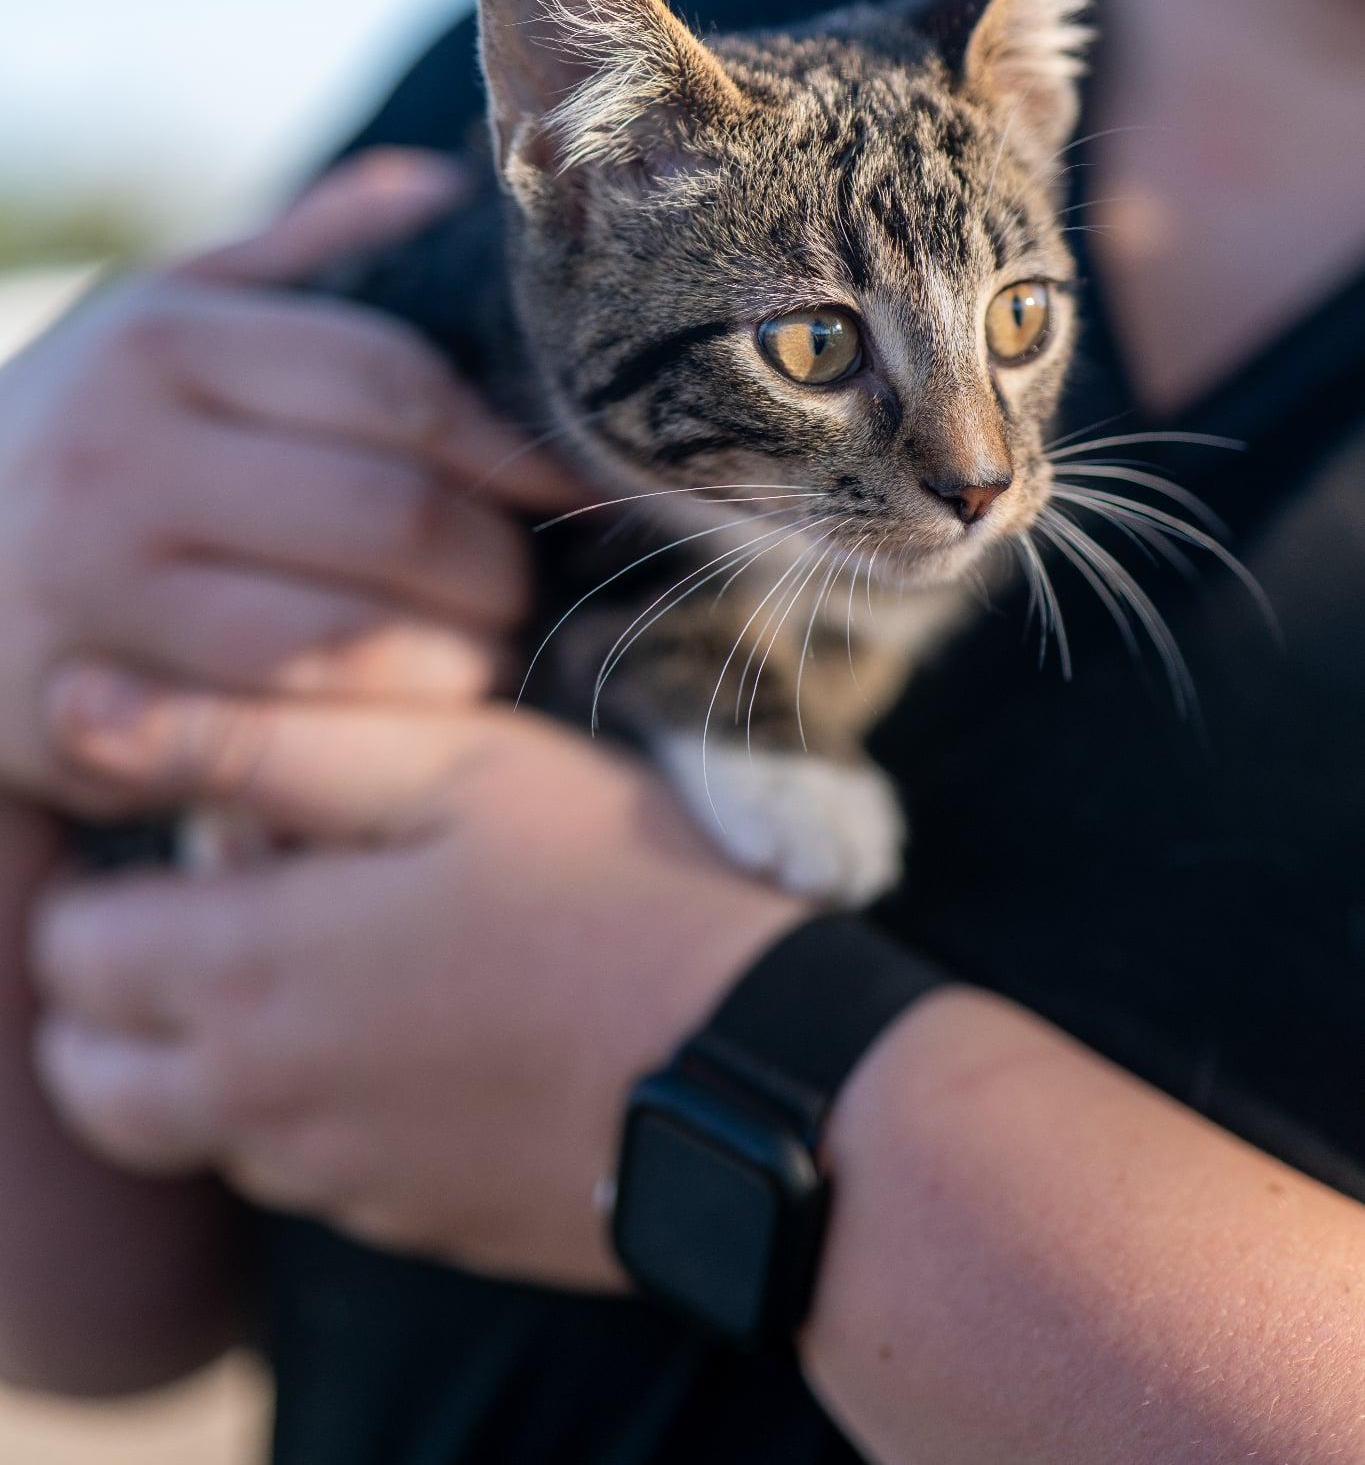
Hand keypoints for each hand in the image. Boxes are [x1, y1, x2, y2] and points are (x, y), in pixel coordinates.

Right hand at [0, 149, 584, 818]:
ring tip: (485, 651)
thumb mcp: (153, 318)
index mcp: (157, 341)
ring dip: (452, 658)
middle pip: (387, 512)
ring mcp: (91, 585)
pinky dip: (369, 729)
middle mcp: (117, 454)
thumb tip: (440, 185)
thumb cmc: (71, 433)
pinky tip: (408, 716)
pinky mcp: (85, 706)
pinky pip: (281, 730)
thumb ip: (296, 254)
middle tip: (526, 585)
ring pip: (347, 635)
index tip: (554, 482)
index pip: (388, 382)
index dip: (501, 442)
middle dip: (493, 564)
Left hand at [28, 707, 803, 1283]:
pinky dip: (297, 1105)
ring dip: (200, 1049)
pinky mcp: (403, 1219)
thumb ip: (255, 740)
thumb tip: (85, 706)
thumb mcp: (447, 767)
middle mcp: (260, 1097)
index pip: (69, 947)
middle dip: (113, 986)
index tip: (197, 831)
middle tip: (218, 904)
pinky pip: (293, 1169)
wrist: (757, 1074)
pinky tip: (405, 1029)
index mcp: (251, 970)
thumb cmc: (610, 887)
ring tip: (319, 960)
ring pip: (184, 1126)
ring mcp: (332, 1175)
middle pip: (88, 1068)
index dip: (105, 878)